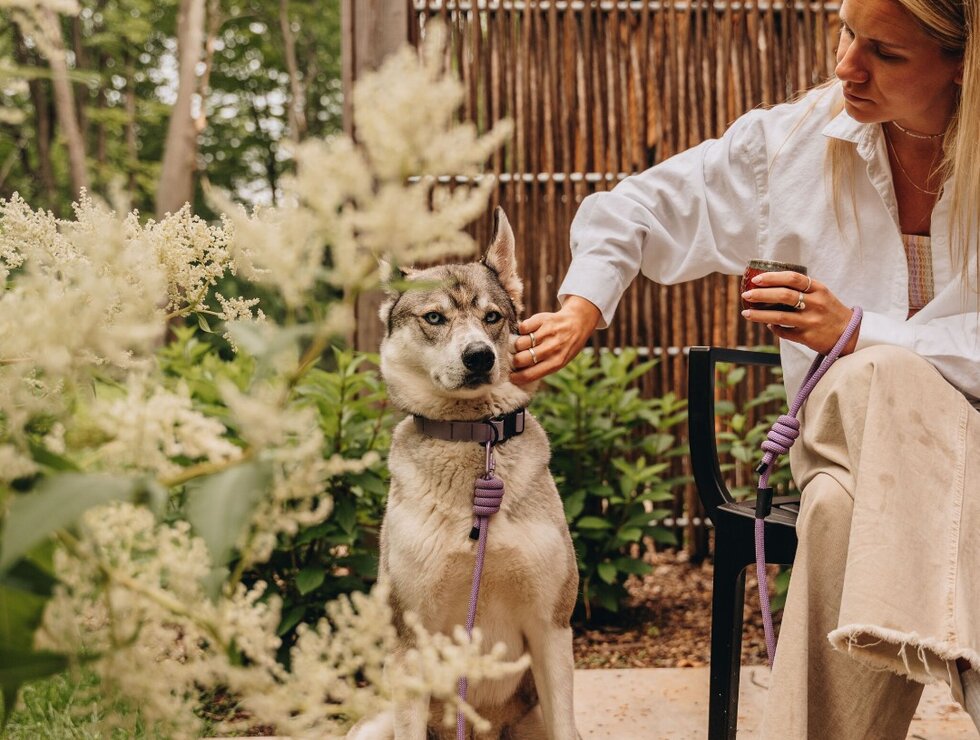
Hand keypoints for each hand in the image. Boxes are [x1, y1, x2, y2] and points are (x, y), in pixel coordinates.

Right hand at [510, 296, 601, 383]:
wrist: (577, 323)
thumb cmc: (565, 347)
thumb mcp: (559, 361)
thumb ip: (542, 368)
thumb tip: (518, 374)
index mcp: (556, 362)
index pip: (530, 374)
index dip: (516, 378)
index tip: (511, 376)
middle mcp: (552, 348)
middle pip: (521, 359)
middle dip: (515, 361)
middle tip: (517, 358)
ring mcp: (547, 333)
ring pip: (520, 343)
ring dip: (518, 345)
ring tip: (523, 345)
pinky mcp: (542, 319)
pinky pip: (522, 327)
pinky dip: (522, 330)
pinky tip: (528, 332)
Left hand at [740, 271, 859, 354]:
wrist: (850, 334)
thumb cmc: (830, 311)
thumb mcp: (822, 295)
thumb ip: (802, 289)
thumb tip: (769, 285)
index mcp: (819, 289)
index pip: (793, 278)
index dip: (773, 277)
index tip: (757, 279)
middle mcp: (815, 304)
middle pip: (784, 295)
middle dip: (761, 294)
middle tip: (746, 295)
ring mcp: (811, 321)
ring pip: (780, 316)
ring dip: (760, 315)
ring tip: (746, 313)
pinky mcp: (808, 337)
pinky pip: (784, 332)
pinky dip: (774, 328)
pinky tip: (768, 325)